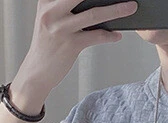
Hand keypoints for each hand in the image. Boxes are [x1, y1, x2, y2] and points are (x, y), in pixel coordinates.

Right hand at [15, 0, 138, 98]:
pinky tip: (117, 35)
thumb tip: (94, 3)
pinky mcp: (70, 45)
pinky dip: (109, 36)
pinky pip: (95, 37)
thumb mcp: (49, 19)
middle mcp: (52, 11)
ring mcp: (61, 28)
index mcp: (46, 1)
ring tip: (130, 7)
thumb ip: (64, 7)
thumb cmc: (47, 45)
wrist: (36, 72)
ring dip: (116, 10)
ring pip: (94, 14)